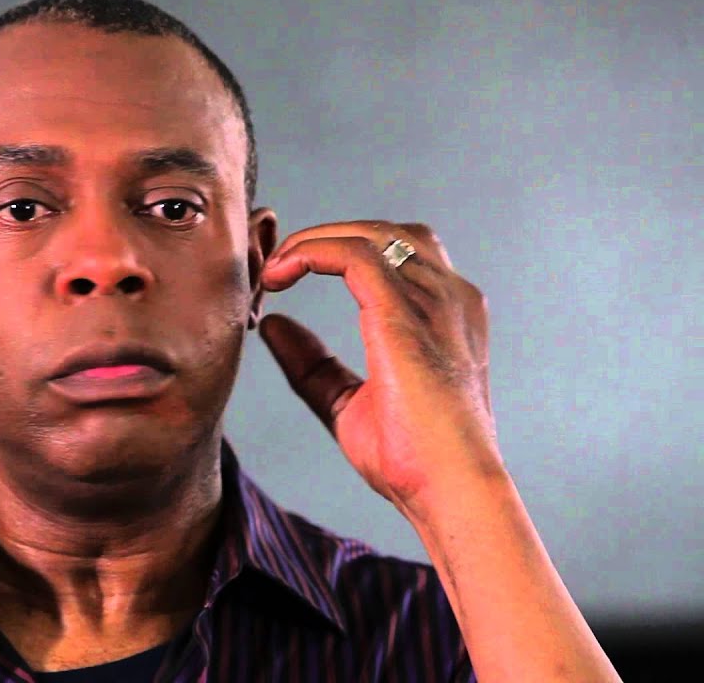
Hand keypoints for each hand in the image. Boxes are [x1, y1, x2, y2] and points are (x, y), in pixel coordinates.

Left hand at [259, 221, 503, 518]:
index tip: (289, 275)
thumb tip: (273, 326)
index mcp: (446, 317)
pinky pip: (355, 253)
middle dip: (328, 236)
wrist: (451, 492)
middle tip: (278, 265)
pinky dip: (313, 251)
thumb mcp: (347, 403)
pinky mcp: (404, 311)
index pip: (398, 255)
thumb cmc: (413, 462)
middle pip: (387, 232)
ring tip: (274, 269)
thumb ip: (313, 364)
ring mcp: (434, 300)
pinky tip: (282, 273)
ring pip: (369, 234)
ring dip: (313, 242)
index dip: (339, 253)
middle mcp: (450, 297)